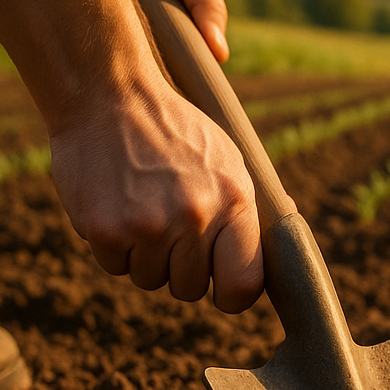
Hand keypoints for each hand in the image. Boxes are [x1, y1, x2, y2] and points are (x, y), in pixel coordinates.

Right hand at [49, 86, 263, 311]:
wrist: (109, 96)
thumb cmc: (174, 131)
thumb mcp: (227, 159)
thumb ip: (249, 209)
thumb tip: (285, 246)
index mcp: (233, 200)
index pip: (243, 284)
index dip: (231, 294)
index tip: (221, 287)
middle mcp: (194, 217)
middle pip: (190, 288)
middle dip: (179, 265)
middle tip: (168, 224)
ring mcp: (148, 226)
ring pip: (150, 279)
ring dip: (144, 255)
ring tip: (141, 206)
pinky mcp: (104, 230)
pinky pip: (115, 266)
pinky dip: (113, 244)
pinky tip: (116, 204)